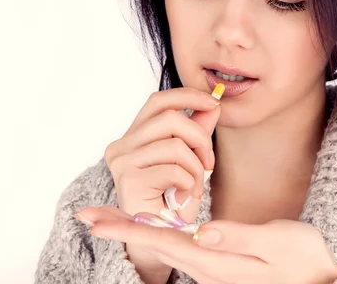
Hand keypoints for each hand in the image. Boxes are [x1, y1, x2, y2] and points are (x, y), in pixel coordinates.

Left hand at [78, 207, 336, 283]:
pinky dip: (159, 233)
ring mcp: (213, 270)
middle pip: (155, 245)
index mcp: (218, 263)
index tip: (95, 220)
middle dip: (120, 229)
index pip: (163, 241)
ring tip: (110, 217)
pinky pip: (181, 248)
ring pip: (166, 247)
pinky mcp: (220, 266)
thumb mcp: (277, 243)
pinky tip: (154, 226)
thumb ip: (238, 237)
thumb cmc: (304, 258)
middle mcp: (208, 270)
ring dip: (136, 230)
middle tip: (88, 215)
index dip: (127, 228)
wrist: (323, 277)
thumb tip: (202, 230)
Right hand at [101, 88, 219, 277]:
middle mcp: (122, 145)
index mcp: (134, 135)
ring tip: (195, 185)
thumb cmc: (172, 199)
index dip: (188, 96)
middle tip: (209, 162)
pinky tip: (184, 196)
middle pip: (171, 118)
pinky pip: (173, 170)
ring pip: (175, 145)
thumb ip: (197, 130)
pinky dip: (189, 183)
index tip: (214, 103)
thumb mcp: (189, 159)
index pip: (159, 100)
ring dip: (197, 168)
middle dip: (200, 138)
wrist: (157, 239)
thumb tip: (214, 104)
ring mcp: (122, 162)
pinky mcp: (128, 181)